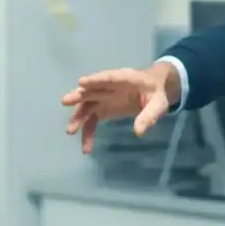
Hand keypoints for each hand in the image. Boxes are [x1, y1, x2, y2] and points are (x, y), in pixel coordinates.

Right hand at [61, 64, 178, 153]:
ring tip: (70, 131)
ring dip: (78, 117)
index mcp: (126, 79)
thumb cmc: (157, 93)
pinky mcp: (104, 108)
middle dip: (79, 95)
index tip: (82, 82)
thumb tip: (138, 132)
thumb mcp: (159, 104)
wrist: (156, 91)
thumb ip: (149, 116)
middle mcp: (111, 87)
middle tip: (65, 101)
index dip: (96, 79)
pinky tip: (86, 147)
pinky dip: (87, 131)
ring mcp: (105, 97)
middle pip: (93, 90)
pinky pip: (92, 119)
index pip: (109, 78)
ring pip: (88, 105)